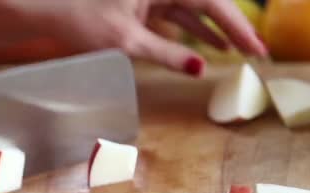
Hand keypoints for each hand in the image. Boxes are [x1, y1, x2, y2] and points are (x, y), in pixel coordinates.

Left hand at [16, 0, 266, 75]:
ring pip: (196, 9)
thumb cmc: (83, 20)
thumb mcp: (127, 41)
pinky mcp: (146, 3)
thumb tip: (201, 67)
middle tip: (257, 53)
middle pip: (209, 2)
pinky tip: (212, 46)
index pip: (212, 1)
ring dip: (218, 30)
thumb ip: (166, 54)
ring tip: (241, 52)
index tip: (257, 49)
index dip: (238, 26)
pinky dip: (195, 30)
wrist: (52, 12)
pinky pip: (179, 15)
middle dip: (234, 27)